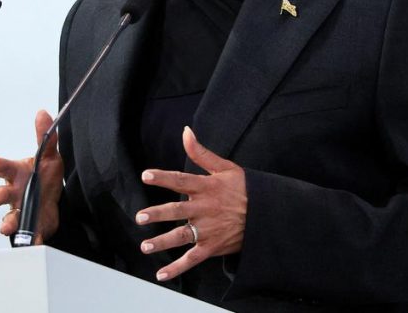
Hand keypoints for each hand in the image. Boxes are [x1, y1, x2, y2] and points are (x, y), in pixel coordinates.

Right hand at [0, 109, 63, 243]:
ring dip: (7, 222)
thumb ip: (46, 136)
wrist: (52, 199)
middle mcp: (14, 192)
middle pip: (1, 194)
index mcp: (17, 173)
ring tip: (7, 226)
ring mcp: (20, 210)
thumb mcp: (49, 155)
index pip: (3, 167)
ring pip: (9, 217)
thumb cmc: (44, 175)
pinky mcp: (30, 225)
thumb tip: (42, 113)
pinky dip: (30, 239)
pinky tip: (32, 241)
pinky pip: (28, 234)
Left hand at [136, 126, 246, 281]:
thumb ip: (201, 153)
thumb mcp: (225, 167)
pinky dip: (177, 268)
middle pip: (177, 211)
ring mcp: (209, 230)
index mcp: (207, 188)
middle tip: (140, 217)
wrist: (267, 214)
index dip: (163, 177)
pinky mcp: (212, 247)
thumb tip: (186, 131)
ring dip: (162, 242)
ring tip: (145, 246)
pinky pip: (192, 259)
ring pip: (182, 237)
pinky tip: (161, 274)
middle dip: (158, 214)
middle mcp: (205, 209)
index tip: (146, 175)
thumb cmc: (244, 188)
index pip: (181, 180)